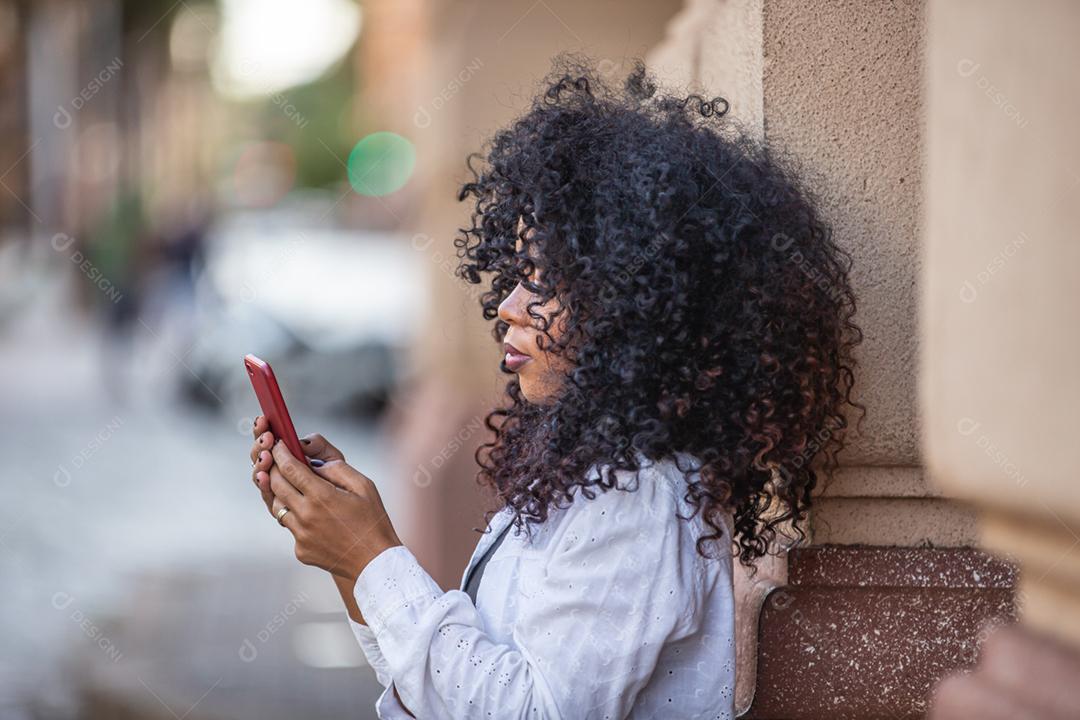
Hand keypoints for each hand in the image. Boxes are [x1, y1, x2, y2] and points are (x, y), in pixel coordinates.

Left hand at [250, 419, 401, 580]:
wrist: (374, 563)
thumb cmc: (373, 521)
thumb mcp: (364, 486)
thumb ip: (336, 469)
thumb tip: (313, 462)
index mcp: (322, 497)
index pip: (290, 468)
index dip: (281, 452)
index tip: (278, 443)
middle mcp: (306, 516)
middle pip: (276, 485)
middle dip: (273, 468)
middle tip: (276, 459)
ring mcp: (301, 535)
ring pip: (277, 506)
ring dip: (280, 492)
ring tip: (291, 484)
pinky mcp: (300, 550)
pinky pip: (290, 526)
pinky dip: (295, 515)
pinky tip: (309, 513)